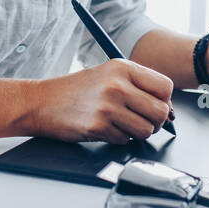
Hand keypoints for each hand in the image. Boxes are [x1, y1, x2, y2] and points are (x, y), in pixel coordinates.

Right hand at [25, 59, 174, 143]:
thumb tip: (168, 109)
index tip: (155, 105)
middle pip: (160, 111)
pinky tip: (104, 128)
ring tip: (121, 124)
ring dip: (137, 132)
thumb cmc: (76, 90)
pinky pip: (125, 140)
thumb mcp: (108, 75)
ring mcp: (108, 106)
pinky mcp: (98, 126)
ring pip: (146, 130)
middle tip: (142, 120)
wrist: (41, 102)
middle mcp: (117, 85)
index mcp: (123, 67)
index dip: (164, 101)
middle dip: (155, 121)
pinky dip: (118, 138)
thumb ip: (137, 85)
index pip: (165, 87)